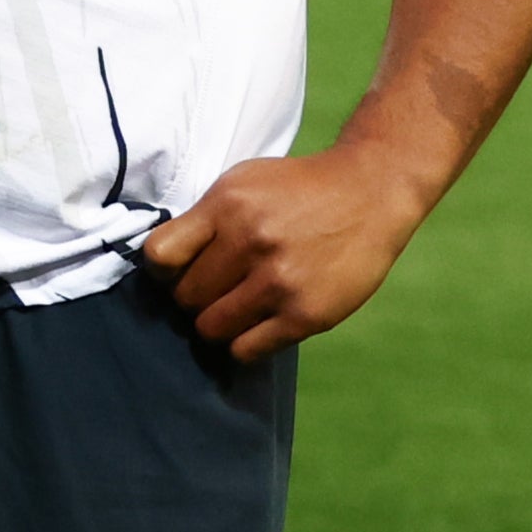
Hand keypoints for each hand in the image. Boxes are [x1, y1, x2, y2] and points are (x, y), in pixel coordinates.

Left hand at [139, 149, 430, 360]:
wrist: (371, 191)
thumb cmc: (299, 189)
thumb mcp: (245, 182)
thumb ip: (205, 219)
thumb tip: (161, 267)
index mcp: (228, 205)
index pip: (159, 257)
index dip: (165, 270)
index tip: (181, 270)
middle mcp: (251, 241)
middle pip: (186, 298)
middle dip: (196, 297)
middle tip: (218, 289)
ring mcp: (279, 281)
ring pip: (211, 328)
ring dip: (218, 323)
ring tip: (238, 307)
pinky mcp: (305, 314)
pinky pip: (246, 349)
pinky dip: (245, 342)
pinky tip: (259, 323)